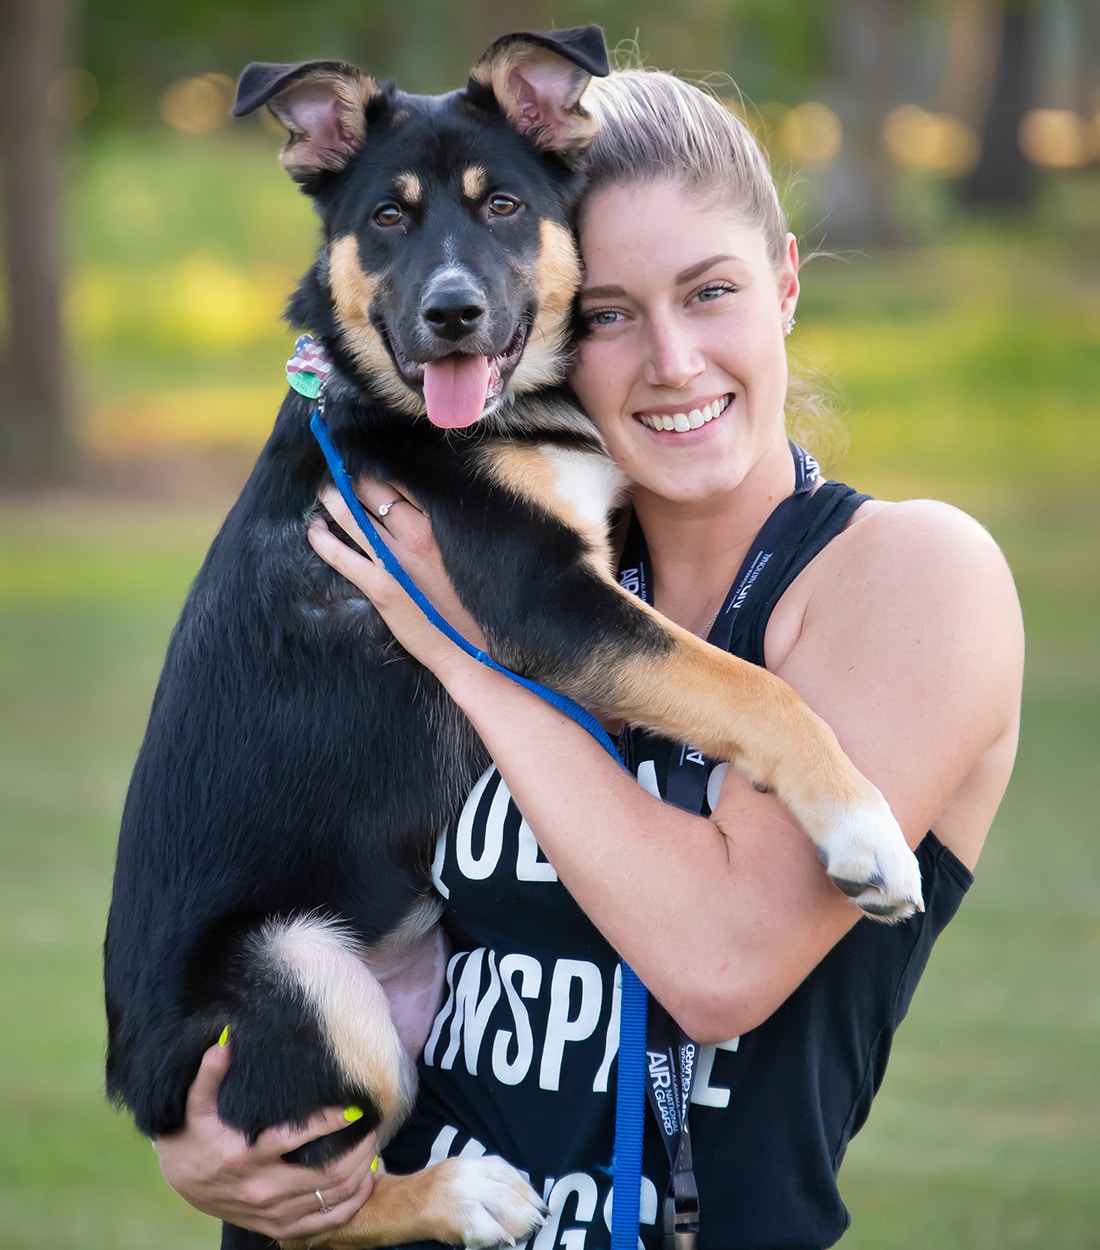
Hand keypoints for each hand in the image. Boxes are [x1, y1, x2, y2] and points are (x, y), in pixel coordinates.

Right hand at [154, 1040, 378, 1239]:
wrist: (183, 1183)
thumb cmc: (194, 1138)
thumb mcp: (195, 1107)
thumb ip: (208, 1075)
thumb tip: (223, 1041)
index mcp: (246, 1158)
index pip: (297, 1140)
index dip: (331, 1123)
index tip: (354, 1108)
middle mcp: (264, 1190)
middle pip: (327, 1175)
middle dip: (358, 1150)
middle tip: (374, 1127)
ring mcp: (273, 1213)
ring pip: (333, 1198)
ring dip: (361, 1174)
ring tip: (374, 1147)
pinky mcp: (279, 1227)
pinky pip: (325, 1223)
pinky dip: (352, 1204)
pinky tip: (366, 1182)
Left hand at [310, 478, 486, 676]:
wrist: (464, 645)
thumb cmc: (463, 603)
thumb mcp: (455, 556)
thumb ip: (435, 533)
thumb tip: (409, 516)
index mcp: (437, 526)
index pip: (401, 486)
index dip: (378, 475)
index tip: (365, 471)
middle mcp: (417, 535)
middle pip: (376, 492)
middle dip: (353, 481)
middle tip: (339, 476)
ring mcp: (396, 560)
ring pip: (354, 517)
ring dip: (333, 500)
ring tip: (323, 494)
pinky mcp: (380, 586)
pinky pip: (342, 556)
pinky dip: (323, 540)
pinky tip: (314, 531)